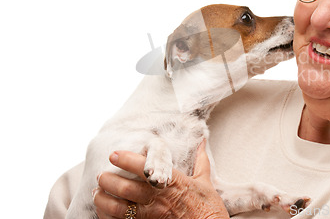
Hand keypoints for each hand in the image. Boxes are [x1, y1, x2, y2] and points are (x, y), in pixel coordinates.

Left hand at [93, 140, 229, 218]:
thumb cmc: (209, 207)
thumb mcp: (205, 182)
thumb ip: (200, 160)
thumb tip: (201, 141)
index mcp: (172, 181)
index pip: (144, 167)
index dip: (126, 159)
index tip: (114, 154)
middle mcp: (159, 197)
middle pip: (126, 187)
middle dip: (109, 180)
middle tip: (101, 175)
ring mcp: (152, 215)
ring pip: (120, 208)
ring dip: (104, 200)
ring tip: (97, 194)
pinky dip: (109, 217)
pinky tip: (103, 212)